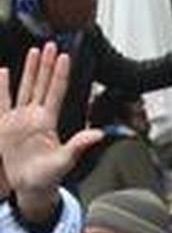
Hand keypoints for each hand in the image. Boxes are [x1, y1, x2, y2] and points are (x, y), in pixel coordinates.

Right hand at [0, 44, 102, 219]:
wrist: (29, 187)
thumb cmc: (49, 177)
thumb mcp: (65, 161)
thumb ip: (79, 146)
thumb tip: (99, 134)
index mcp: (49, 122)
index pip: (56, 92)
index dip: (60, 74)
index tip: (65, 56)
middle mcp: (35, 117)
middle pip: (41, 84)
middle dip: (46, 64)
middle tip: (50, 44)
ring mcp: (19, 120)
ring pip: (25, 88)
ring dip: (29, 70)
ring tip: (34, 51)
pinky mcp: (4, 126)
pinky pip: (1, 102)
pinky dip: (1, 88)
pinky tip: (3, 72)